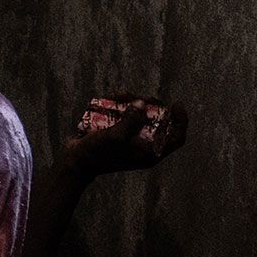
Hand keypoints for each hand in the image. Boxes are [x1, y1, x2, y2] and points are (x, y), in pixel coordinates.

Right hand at [65, 94, 186, 174]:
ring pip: (140, 115)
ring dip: (133, 103)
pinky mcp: (118, 133)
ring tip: (120, 95)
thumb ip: (132, 120)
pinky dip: (120, 106)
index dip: (181, 121)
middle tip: (142, 97)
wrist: (75, 162)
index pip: (176, 138)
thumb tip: (142, 103)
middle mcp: (144, 146)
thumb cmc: (98, 153)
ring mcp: (131, 139)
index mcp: (150, 153)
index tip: (176, 104)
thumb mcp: (116, 136)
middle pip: (158, 122)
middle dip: (151, 106)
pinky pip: (126, 116)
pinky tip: (111, 99)